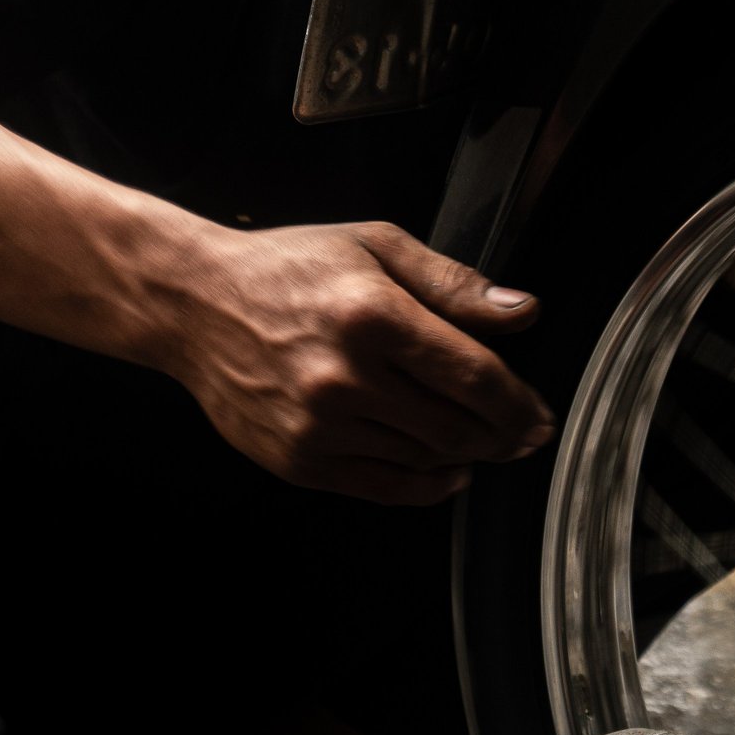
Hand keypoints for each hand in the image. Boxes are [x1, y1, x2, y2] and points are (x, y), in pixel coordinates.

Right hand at [162, 221, 553, 503]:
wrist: (193, 303)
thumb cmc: (289, 268)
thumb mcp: (377, 247)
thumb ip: (454, 284)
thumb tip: (523, 312)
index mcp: (372, 316)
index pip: (474, 377)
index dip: (520, 403)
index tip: (541, 414)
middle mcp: (344, 377)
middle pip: (456, 427)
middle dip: (505, 435)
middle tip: (526, 434)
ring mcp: (317, 425)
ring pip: (425, 459)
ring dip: (468, 456)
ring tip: (486, 442)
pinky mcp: (297, 459)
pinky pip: (382, 487)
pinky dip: (426, 486)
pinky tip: (449, 471)